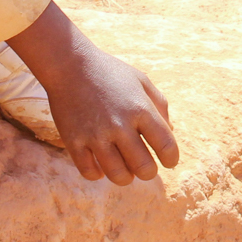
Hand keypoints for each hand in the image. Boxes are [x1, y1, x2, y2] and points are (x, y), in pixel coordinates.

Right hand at [9, 3, 180, 185]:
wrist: (69, 64)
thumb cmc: (110, 72)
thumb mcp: (141, 81)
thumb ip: (160, 105)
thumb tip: (170, 134)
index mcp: (141, 109)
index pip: (166, 146)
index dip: (171, 159)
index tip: (168, 161)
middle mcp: (120, 125)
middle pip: (144, 168)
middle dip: (149, 172)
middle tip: (145, 168)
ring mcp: (95, 135)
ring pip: (118, 176)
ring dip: (126, 177)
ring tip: (126, 171)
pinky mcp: (74, 141)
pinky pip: (90, 172)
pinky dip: (98, 174)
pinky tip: (101, 166)